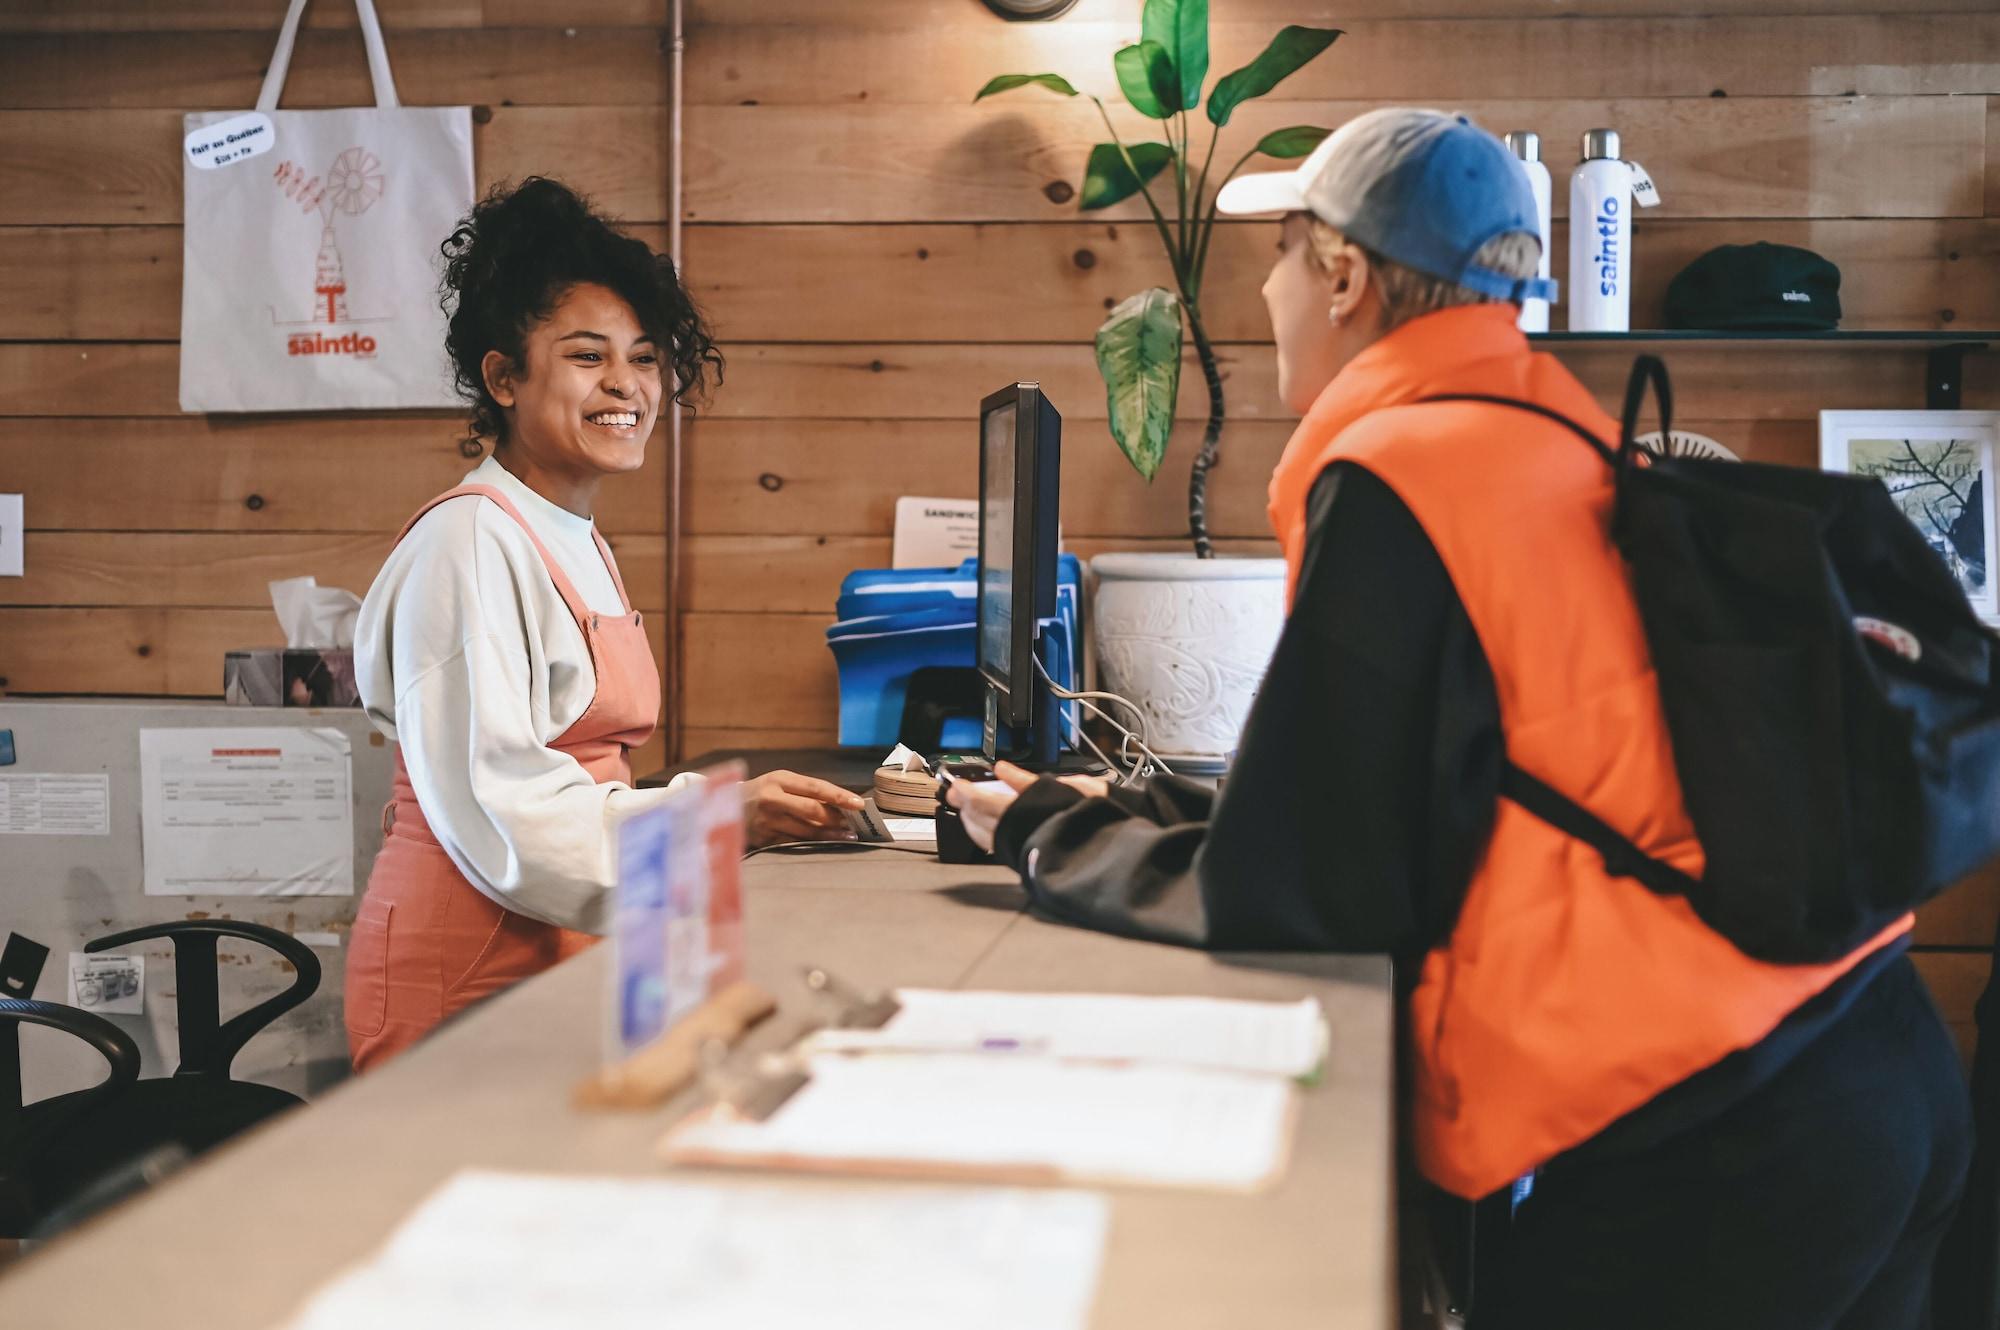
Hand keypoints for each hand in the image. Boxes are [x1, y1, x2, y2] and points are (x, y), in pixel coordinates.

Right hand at [742, 770, 865, 847]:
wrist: (723, 807)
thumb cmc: (761, 793)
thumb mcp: (778, 783)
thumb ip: (804, 792)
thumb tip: (840, 805)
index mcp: (779, 779)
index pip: (816, 787)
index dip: (839, 796)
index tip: (859, 804)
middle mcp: (772, 799)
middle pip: (812, 811)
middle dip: (837, 819)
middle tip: (856, 825)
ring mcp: (767, 821)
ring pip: (806, 831)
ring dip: (830, 835)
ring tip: (848, 837)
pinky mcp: (763, 839)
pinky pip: (794, 844)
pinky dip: (813, 845)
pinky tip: (826, 845)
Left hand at [943, 761, 1105, 852]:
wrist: (1107, 850)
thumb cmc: (1091, 817)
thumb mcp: (1064, 786)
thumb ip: (1026, 780)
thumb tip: (1002, 769)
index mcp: (1020, 813)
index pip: (980, 802)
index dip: (965, 792)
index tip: (957, 783)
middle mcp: (1015, 834)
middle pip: (977, 819)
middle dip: (965, 805)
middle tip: (958, 792)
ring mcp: (1017, 850)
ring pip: (983, 835)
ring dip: (973, 820)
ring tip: (969, 807)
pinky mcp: (1023, 860)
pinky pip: (995, 845)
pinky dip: (986, 832)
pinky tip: (988, 826)